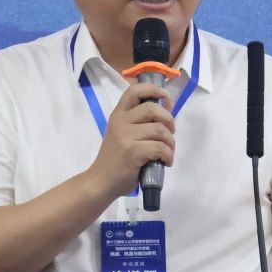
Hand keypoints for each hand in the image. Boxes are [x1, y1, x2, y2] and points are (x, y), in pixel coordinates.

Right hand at [86, 81, 174, 200]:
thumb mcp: (121, 134)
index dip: (154, 90)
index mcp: (118, 115)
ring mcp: (125, 136)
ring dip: (170, 142)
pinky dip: (168, 155)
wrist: (101, 182)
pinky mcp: (132, 152)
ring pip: (160, 130)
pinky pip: (160, 148)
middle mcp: (120, 121)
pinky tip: (165, 162)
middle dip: (169, 120)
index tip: (166, 100)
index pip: (134, 90)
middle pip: (152, 109)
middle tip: (170, 133)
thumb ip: (138, 123)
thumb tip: (165, 116)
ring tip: (167, 152)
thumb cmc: (116, 160)